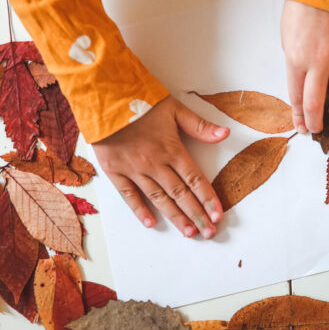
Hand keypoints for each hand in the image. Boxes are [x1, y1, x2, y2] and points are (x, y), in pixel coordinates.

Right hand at [92, 96, 228, 238]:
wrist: (103, 96)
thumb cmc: (140, 100)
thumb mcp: (174, 108)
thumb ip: (199, 125)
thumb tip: (225, 134)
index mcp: (172, 149)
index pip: (195, 179)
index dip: (208, 199)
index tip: (218, 216)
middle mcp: (155, 163)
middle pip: (180, 194)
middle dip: (196, 214)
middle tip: (208, 233)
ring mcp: (134, 169)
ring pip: (159, 198)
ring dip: (175, 216)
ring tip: (189, 232)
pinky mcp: (115, 170)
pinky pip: (129, 194)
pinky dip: (140, 209)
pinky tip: (151, 223)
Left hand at [280, 0, 328, 133]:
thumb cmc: (305, 5)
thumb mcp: (287, 35)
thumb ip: (295, 61)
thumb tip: (303, 83)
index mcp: (296, 58)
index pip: (297, 98)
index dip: (299, 117)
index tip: (302, 126)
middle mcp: (320, 61)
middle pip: (317, 105)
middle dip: (316, 122)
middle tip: (317, 128)